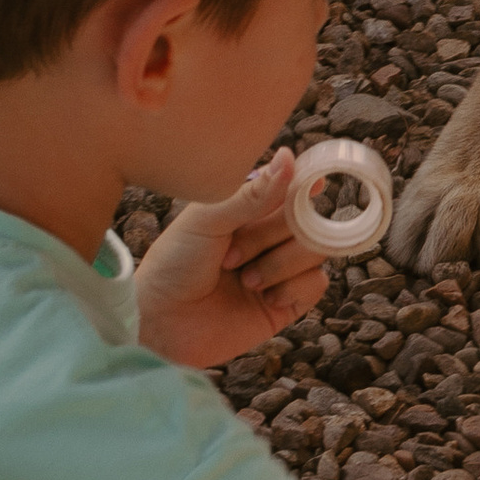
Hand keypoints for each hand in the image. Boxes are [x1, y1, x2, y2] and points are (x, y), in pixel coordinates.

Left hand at [134, 152, 329, 367]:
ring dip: (279, 263)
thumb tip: (289, 156)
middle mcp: (268, 236)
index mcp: (248, 209)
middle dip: (272, 235)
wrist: (162, 324)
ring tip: (244, 279)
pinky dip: (292, 287)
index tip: (313, 185)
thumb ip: (253, 194)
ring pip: (316, 249)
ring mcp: (280, 269)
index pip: (291, 188)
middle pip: (307, 218)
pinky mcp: (288, 302)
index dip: (304, 186)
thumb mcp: (208, 220)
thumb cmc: (174, 265)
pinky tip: (264, 297)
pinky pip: (316, 284)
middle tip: (233, 254)